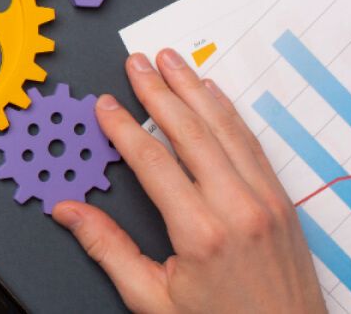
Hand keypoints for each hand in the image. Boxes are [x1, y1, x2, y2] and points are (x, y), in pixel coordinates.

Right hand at [53, 51, 325, 312]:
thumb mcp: (152, 299)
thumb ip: (108, 249)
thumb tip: (69, 213)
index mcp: (200, 232)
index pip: (153, 161)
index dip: (124, 127)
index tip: (106, 105)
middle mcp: (238, 208)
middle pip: (191, 132)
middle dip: (160, 91)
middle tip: (138, 62)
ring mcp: (266, 202)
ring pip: (226, 129)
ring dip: (196, 89)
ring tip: (173, 61)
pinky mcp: (282, 203)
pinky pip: (252, 145)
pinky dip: (229, 114)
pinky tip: (214, 95)